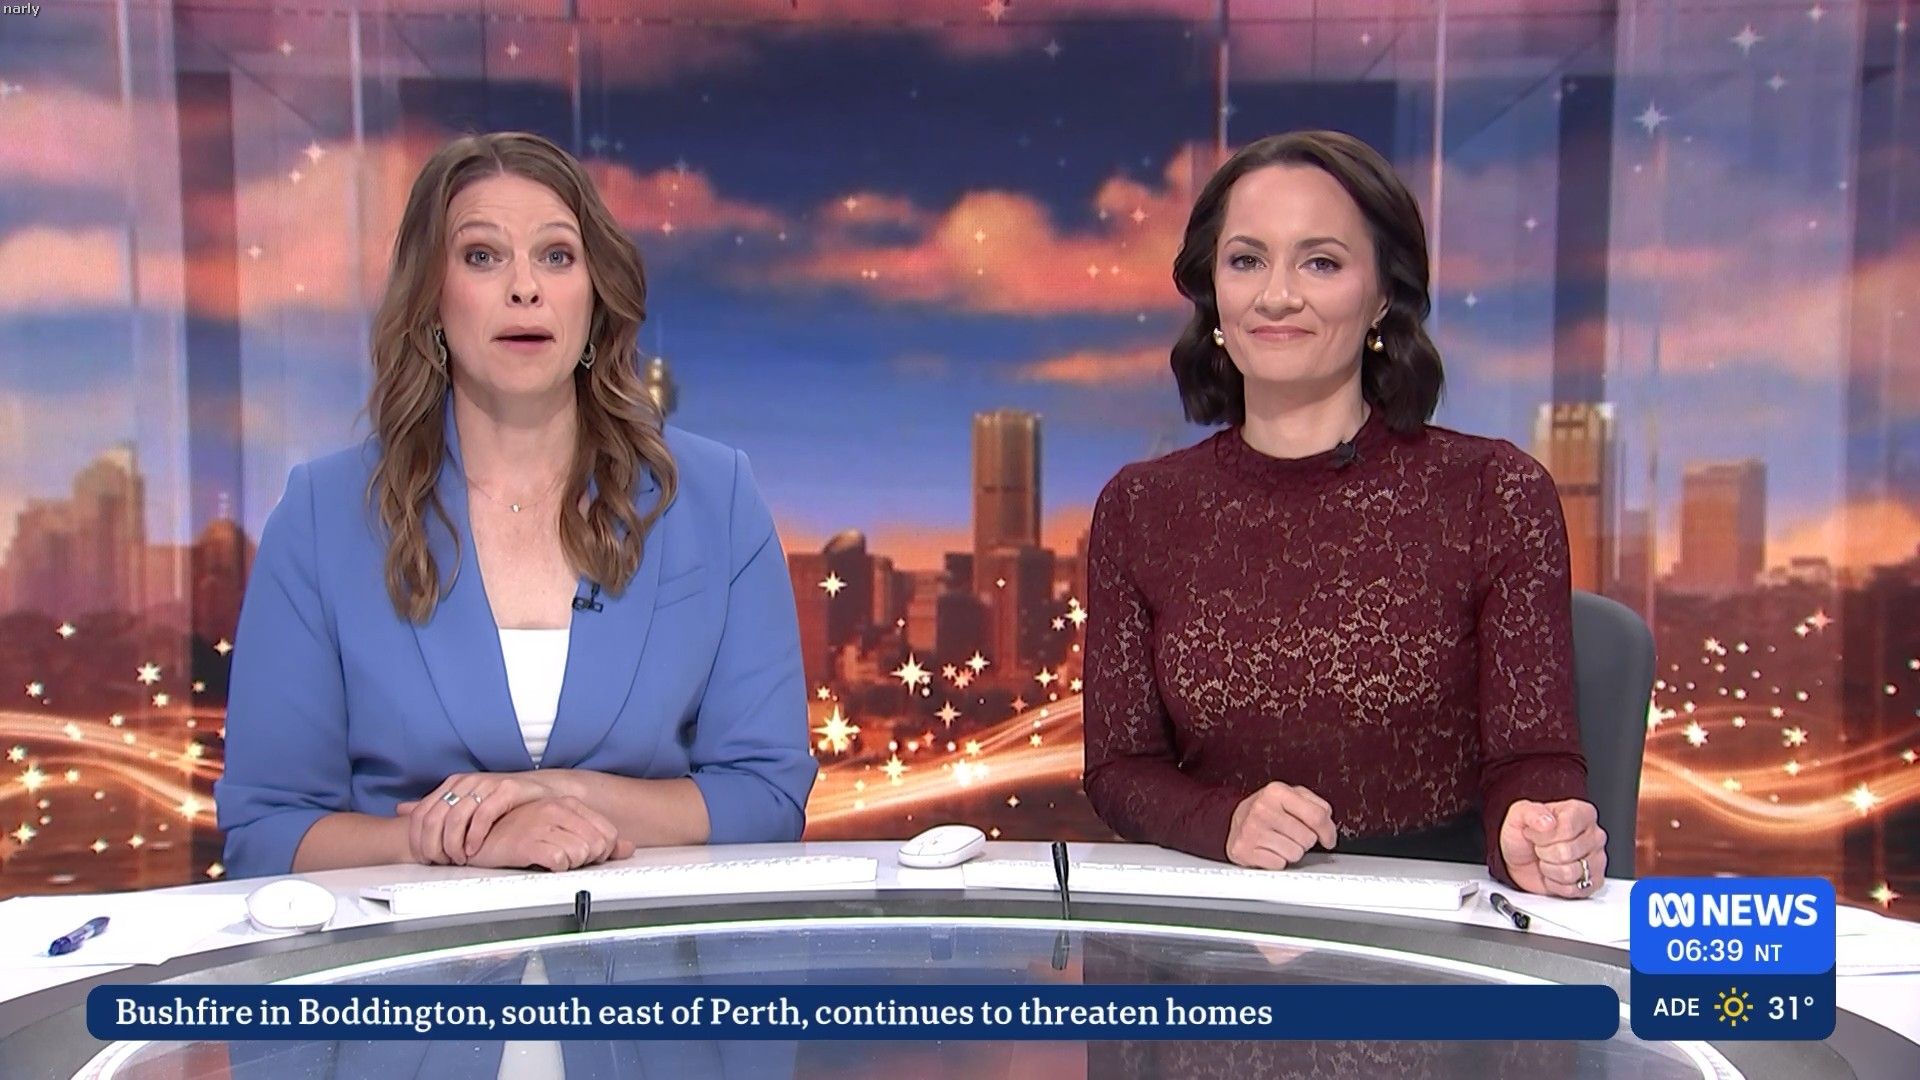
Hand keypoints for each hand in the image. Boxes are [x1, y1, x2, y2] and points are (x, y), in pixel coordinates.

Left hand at [398, 771, 571, 864]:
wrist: (542, 791)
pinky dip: (475, 835)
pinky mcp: (507, 789)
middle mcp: (466, 782)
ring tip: (459, 858)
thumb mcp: (464, 803)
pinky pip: (484, 814)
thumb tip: (401, 810)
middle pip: (435, 817)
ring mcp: (486, 784)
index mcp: (452, 784)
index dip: (418, 839)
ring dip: (454, 843)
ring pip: (456, 817)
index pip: (422, 812)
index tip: (424, 859)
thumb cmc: (503, 801)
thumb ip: (434, 807)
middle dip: (434, 845)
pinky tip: (474, 848)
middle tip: (441, 862)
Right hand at [466, 797, 635, 871]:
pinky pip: (559, 862)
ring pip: (581, 854)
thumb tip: (628, 848)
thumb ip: (596, 837)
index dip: (600, 853)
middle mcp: (558, 809)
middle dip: (587, 861)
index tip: (583, 857)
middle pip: (598, 846)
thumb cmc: (517, 833)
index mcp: (568, 804)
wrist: (477, 836)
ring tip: (550, 862)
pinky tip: (539, 865)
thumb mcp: (560, 831)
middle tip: (565, 861)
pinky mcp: (528, 841)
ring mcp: (543, 823)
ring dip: (569, 866)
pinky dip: (553, 869)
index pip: (609, 834)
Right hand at [1226, 782, 1337, 869]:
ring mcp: (1251, 830)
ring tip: (1280, 841)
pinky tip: (1269, 850)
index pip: (1317, 816)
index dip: (1328, 831)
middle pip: (1308, 838)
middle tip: (1292, 834)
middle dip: (1305, 840)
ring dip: (1291, 851)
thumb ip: (1316, 806)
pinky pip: (1279, 864)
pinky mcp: (1243, 850)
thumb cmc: (1267, 809)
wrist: (1237, 821)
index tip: (1328, 838)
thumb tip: (1328, 829)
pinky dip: (1277, 861)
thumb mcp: (1291, 796)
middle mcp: (1262, 809)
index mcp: (1276, 791)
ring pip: (1295, 854)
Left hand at [1499, 798, 1606, 897]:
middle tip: (1541, 847)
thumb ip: (1531, 812)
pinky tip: (1553, 873)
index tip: (1536, 831)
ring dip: (1549, 869)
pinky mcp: (1594, 882)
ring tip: (1547, 860)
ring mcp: (1597, 859)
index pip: (1567, 828)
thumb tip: (1547, 822)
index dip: (1544, 835)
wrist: (1519, 858)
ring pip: (1569, 872)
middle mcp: (1594, 835)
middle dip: (1544, 852)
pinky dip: (1555, 885)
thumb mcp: (1519, 814)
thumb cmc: (1523, 834)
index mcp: (1581, 812)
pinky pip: (1572, 889)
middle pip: (1566, 852)